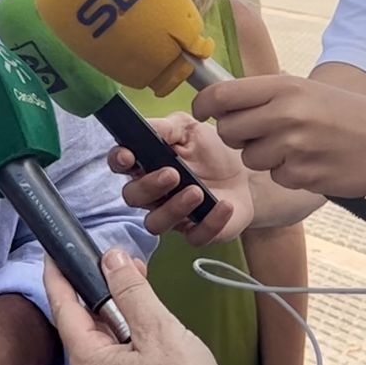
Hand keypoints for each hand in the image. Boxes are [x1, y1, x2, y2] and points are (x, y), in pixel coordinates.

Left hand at [43, 249, 241, 364]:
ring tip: (138, 281)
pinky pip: (116, 353)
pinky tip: (146, 315)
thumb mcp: (158, 329)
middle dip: (97, 288)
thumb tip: (111, 260)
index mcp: (88, 363)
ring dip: (117, 307)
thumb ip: (130, 291)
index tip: (54, 252)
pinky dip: (127, 329)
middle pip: (82, 322)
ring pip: (102, 337)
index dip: (58, 276)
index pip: (63, 308)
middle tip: (118, 261)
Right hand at [109, 112, 253, 245]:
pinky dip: (210, 223)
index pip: (120, 164)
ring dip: (172, 209)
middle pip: (133, 197)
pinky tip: (224, 206)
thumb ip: (166, 128)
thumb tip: (145, 127)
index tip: (128, 156)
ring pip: (155, 223)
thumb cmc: (212, 150)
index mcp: (146, 163)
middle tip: (172, 174)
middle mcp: (154, 192)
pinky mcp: (196, 231)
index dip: (119, 161)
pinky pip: (195, 237)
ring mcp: (173, 215)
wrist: (246, 174)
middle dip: (148, 187)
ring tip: (197, 192)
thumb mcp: (190, 129)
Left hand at [193, 75, 365, 197]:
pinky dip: (288, 174)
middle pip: (228, 131)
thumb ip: (266, 95)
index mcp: (284, 88)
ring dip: (266, 157)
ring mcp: (294, 147)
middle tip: (259, 134)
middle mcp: (285, 115)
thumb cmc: (349, 115)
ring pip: (250, 158)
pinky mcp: (303, 176)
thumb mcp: (307, 91)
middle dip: (236, 136)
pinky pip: (276, 177)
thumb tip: (219, 99)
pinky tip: (313, 163)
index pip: (221, 96)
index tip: (203, 112)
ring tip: (298, 147)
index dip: (204, 106)